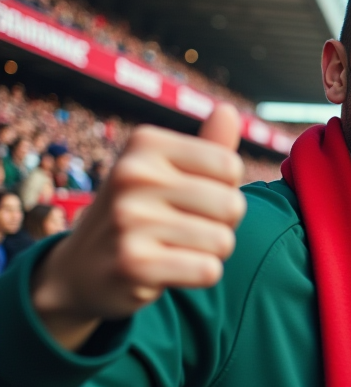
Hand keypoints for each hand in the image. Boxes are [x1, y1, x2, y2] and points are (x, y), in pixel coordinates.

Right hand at [31, 104, 246, 350]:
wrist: (82, 268)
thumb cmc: (141, 213)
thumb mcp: (167, 172)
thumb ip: (207, 147)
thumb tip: (228, 111)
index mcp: (145, 144)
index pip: (230, 166)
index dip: (225, 189)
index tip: (192, 197)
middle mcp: (132, 175)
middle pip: (232, 205)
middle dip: (222, 224)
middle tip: (184, 228)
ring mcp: (128, 220)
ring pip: (223, 241)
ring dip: (210, 252)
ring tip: (175, 248)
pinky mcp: (133, 265)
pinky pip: (208, 271)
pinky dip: (200, 275)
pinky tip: (170, 270)